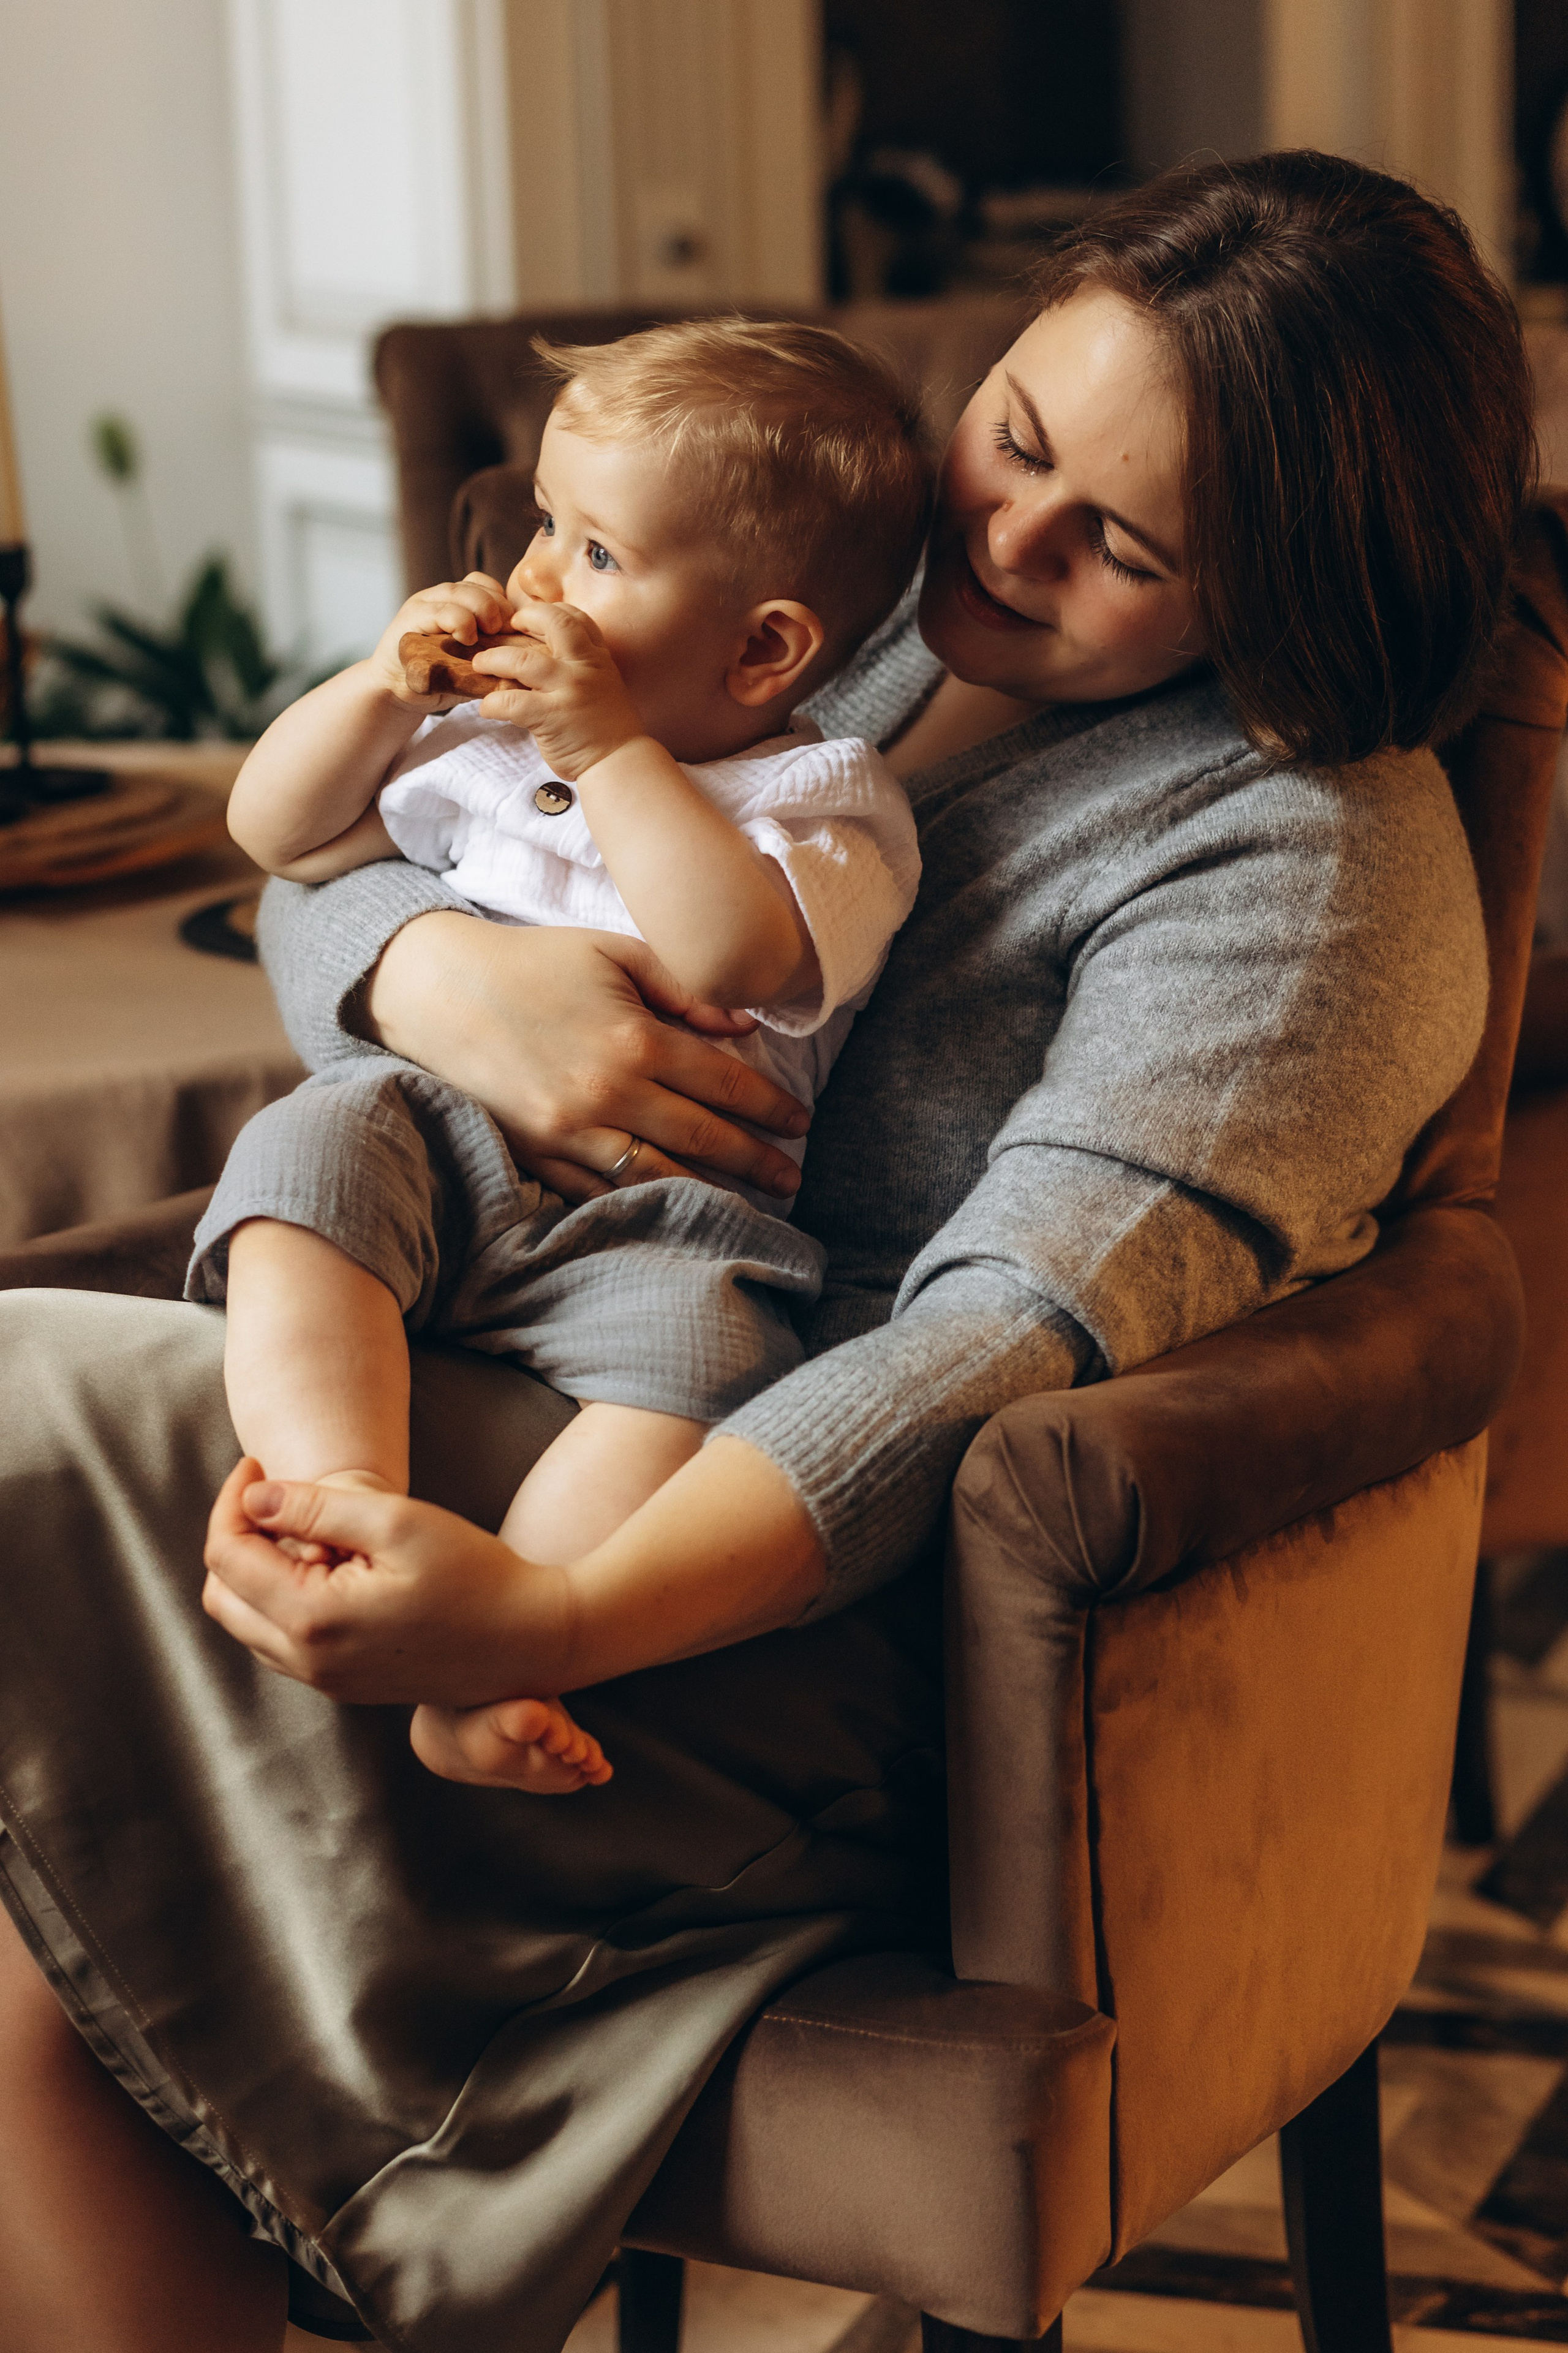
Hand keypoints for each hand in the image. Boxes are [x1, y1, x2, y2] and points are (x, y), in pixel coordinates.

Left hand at [201, 1458, 573, 1704]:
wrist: (532, 1638)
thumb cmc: (474, 1573)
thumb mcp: (396, 1521)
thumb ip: (314, 1507)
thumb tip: (253, 1499)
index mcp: (314, 1620)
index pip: (227, 1556)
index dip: (231, 1501)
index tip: (257, 1465)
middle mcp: (309, 1662)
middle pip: (222, 1595)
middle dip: (233, 1535)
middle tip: (266, 1491)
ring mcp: (327, 1681)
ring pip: (246, 1623)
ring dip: (252, 1570)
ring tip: (295, 1524)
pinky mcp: (346, 1684)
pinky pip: (279, 1642)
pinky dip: (278, 1598)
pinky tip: (321, 1563)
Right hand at [363, 916, 809, 1202]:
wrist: (437, 992)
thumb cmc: (533, 963)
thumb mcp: (615, 952)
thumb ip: (684, 985)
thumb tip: (744, 1024)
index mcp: (635, 1040)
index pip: (725, 1084)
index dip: (770, 1106)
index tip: (800, 1122)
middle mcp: (609, 1094)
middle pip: (703, 1139)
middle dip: (756, 1161)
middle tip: (793, 1178)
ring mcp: (571, 1134)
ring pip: (658, 1178)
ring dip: (711, 1196)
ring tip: (749, 1208)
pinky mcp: (538, 1156)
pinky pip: (600, 1194)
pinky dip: (642, 1208)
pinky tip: (673, 1216)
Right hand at [367, 573, 515, 711]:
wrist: (396, 692)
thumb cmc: (439, 679)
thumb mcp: (472, 662)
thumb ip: (494, 651)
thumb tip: (530, 657)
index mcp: (454, 602)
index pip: (486, 585)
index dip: (503, 602)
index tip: (512, 628)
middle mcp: (438, 597)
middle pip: (476, 585)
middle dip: (497, 606)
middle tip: (502, 632)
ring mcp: (422, 605)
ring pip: (459, 592)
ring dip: (481, 611)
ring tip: (487, 634)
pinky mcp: (409, 619)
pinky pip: (440, 610)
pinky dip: (459, 621)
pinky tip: (467, 639)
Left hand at [471, 596, 643, 779]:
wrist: (620, 763)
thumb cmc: (608, 728)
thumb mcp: (604, 685)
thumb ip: (582, 667)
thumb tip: (547, 655)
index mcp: (598, 658)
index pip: (575, 617)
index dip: (548, 612)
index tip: (529, 619)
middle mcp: (585, 668)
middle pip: (553, 623)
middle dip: (524, 619)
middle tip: (505, 629)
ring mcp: (570, 691)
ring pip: (522, 660)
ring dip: (493, 659)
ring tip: (480, 664)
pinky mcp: (552, 718)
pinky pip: (512, 702)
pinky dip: (492, 703)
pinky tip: (487, 708)